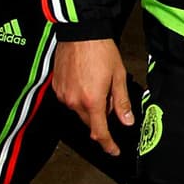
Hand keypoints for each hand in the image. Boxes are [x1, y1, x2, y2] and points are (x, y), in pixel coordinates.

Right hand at [53, 39, 134, 156]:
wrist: (80, 32)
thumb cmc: (102, 51)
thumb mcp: (119, 76)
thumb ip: (121, 102)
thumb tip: (127, 122)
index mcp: (92, 101)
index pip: (99, 132)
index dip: (108, 144)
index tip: (114, 151)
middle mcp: (74, 102)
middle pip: (89, 121)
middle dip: (101, 115)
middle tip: (110, 94)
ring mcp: (63, 95)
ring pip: (79, 110)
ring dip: (90, 105)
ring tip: (97, 82)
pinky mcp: (56, 87)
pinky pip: (70, 100)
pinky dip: (79, 96)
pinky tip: (86, 80)